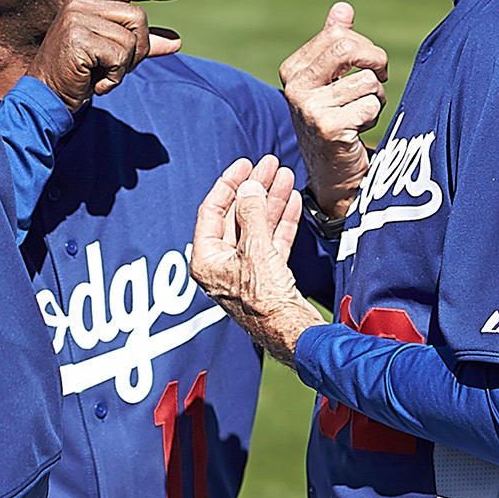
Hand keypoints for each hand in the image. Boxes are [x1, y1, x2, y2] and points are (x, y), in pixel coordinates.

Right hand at [29, 0, 183, 109]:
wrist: (48, 96)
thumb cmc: (80, 73)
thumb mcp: (114, 53)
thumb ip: (141, 44)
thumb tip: (177, 41)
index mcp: (86, 1)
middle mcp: (79, 4)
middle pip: (137, 17)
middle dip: (138, 48)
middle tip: (117, 68)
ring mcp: (76, 20)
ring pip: (130, 40)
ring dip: (123, 67)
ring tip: (101, 75)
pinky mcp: (78, 40)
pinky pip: (118, 57)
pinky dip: (114, 78)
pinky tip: (95, 83)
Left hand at [190, 155, 323, 366]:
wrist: (291, 332)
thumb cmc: (265, 300)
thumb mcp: (255, 249)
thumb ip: (251, 213)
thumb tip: (248, 187)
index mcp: (206, 260)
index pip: (211, 211)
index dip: (228, 184)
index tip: (245, 164)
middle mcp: (221, 265)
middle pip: (236, 216)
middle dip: (254, 189)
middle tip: (269, 165)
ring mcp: (244, 271)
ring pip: (256, 226)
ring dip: (271, 200)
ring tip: (285, 175)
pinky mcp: (266, 277)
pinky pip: (271, 241)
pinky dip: (281, 221)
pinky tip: (292, 200)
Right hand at [280, 2, 387, 215]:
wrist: (333, 172)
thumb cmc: (336, 120)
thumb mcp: (332, 80)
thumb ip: (335, 43)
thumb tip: (342, 8)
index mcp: (293, 69)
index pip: (339, 35)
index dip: (365, 48)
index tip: (368, 67)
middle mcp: (295, 87)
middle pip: (350, 48)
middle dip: (376, 63)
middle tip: (378, 80)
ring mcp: (309, 108)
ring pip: (368, 81)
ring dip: (376, 98)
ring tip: (360, 114)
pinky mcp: (328, 127)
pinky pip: (371, 105)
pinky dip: (373, 117)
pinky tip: (358, 130)